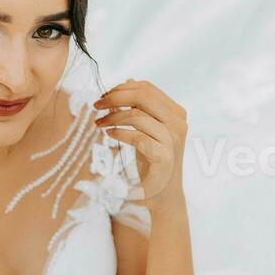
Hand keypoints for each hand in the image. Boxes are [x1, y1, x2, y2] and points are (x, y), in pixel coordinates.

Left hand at [92, 78, 187, 211]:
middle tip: (96, 105)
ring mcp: (172, 139)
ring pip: (137, 115)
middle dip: (114, 97)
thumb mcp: (148, 130)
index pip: (147, 88)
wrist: (164, 195)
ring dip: (112, 117)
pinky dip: (118, 132)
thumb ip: (142, 107)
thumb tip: (129, 80)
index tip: (103, 96)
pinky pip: (136, 136)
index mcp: (176, 112)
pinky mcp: (163, 156)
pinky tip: (109, 134)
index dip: (121, 88)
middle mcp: (178, 123)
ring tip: (98, 123)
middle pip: (142, 96)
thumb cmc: (153, 161)